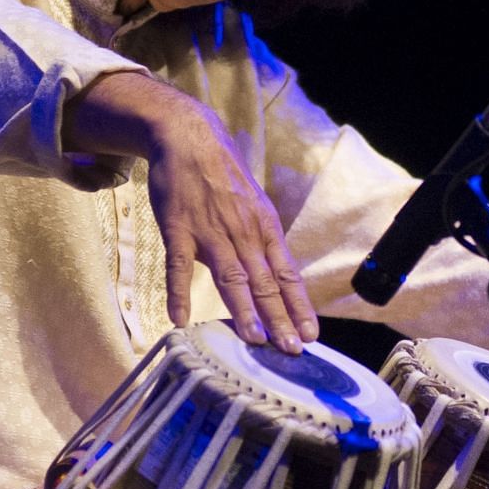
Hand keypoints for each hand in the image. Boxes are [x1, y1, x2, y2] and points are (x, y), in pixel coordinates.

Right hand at [144, 101, 317, 352]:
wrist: (189, 138)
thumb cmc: (224, 177)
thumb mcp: (254, 206)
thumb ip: (262, 243)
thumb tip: (275, 280)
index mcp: (265, 229)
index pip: (287, 274)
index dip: (299, 306)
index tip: (310, 336)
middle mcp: (243, 232)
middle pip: (264, 282)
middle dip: (279, 318)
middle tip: (290, 350)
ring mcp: (210, 231)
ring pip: (230, 275)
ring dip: (242, 309)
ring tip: (253, 339)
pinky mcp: (178, 228)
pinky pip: (178, 265)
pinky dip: (179, 292)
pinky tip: (180, 317)